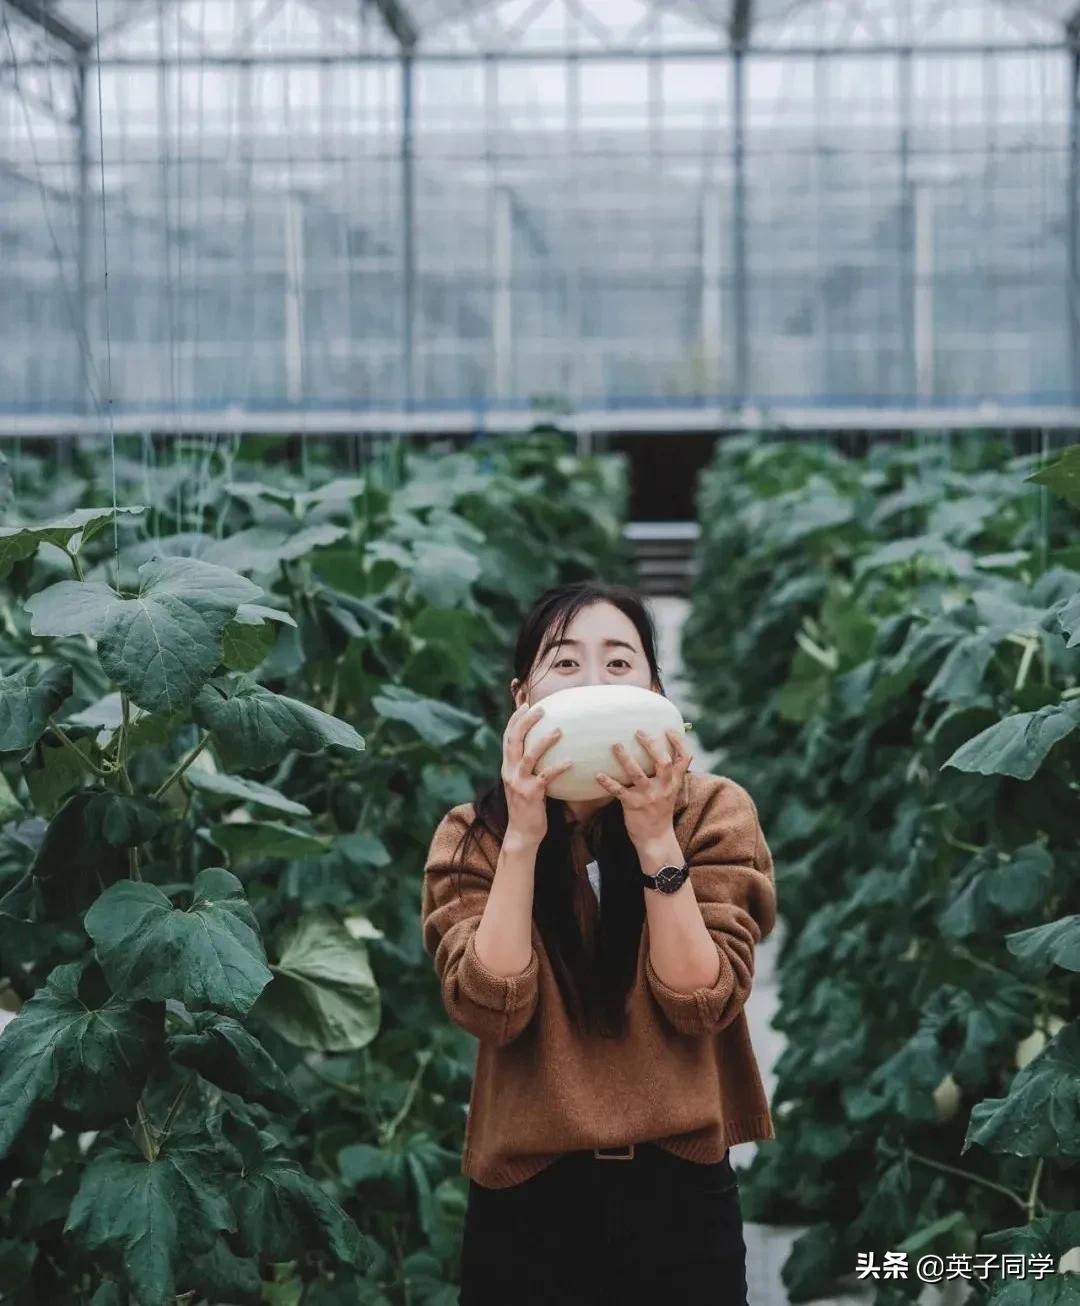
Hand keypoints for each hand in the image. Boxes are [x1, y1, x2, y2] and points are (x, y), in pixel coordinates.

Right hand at [501, 703, 573, 846]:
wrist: (522, 832)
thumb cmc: (528, 805)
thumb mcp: (522, 782)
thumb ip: (528, 765)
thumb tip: (541, 748)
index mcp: (507, 767)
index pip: (508, 737)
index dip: (515, 719)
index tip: (525, 703)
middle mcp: (509, 772)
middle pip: (514, 740)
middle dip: (525, 722)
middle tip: (540, 709)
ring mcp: (518, 783)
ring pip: (529, 756)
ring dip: (543, 741)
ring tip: (559, 730)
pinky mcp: (530, 794)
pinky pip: (545, 777)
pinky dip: (558, 767)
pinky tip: (571, 762)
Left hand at [594, 727, 693, 848]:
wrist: (656, 839)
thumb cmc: (660, 811)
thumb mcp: (669, 791)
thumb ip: (666, 775)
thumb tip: (659, 752)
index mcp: (674, 782)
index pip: (684, 759)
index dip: (678, 742)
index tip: (668, 728)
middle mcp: (664, 787)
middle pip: (662, 762)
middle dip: (651, 745)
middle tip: (638, 731)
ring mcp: (648, 796)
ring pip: (637, 774)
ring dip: (625, 758)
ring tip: (616, 745)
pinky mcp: (633, 805)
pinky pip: (619, 791)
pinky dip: (608, 782)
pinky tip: (598, 775)